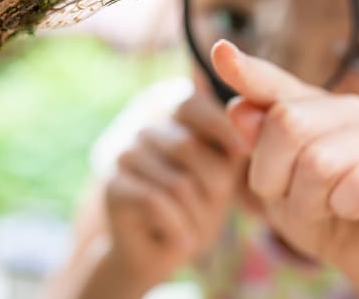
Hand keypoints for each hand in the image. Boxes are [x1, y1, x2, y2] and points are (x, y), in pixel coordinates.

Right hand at [102, 92, 246, 290]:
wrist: (158, 253)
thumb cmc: (198, 206)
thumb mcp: (223, 173)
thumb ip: (231, 145)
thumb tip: (246, 125)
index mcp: (171, 115)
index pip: (192, 105)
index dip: (219, 126)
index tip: (242, 152)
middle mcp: (144, 128)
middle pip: (187, 146)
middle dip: (213, 187)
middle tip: (216, 213)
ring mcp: (124, 154)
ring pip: (176, 181)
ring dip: (195, 215)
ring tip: (196, 231)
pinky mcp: (112, 186)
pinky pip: (155, 201)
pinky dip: (177, 227)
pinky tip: (184, 243)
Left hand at [211, 40, 358, 293]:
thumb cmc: (317, 209)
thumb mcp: (275, 183)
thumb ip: (258, 145)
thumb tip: (237, 109)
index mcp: (310, 106)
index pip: (272, 83)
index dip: (246, 70)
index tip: (220, 51)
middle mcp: (347, 109)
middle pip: (287, 122)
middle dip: (273, 175)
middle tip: (288, 198)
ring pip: (319, 162)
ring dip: (307, 203)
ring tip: (322, 209)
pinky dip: (343, 208)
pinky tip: (351, 210)